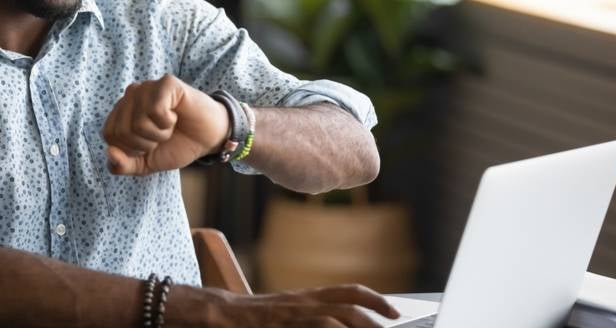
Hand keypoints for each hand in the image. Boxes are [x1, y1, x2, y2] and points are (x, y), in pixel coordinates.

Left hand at [102, 74, 229, 174]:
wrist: (208, 139)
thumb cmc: (176, 146)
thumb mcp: (144, 163)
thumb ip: (122, 165)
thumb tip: (110, 152)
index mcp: (122, 111)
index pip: (109, 135)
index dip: (131, 149)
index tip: (149, 145)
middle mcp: (131, 95)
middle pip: (122, 130)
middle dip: (145, 144)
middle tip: (162, 137)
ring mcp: (148, 86)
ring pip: (138, 122)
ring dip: (159, 134)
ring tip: (170, 127)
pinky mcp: (166, 83)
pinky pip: (155, 110)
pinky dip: (167, 122)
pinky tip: (175, 116)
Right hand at [223, 284, 401, 326]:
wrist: (221, 315)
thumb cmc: (255, 319)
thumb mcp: (288, 311)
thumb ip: (314, 316)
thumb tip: (342, 321)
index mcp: (308, 296)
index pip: (348, 291)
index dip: (375, 299)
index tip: (395, 311)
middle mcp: (305, 302)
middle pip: (349, 307)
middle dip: (375, 319)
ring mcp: (294, 315)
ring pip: (337, 318)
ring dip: (360, 327)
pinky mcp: (284, 325)